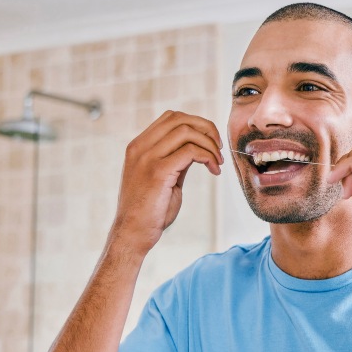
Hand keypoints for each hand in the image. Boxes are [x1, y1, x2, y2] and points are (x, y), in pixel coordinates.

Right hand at [111, 111, 222, 255]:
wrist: (133, 233)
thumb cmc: (149, 210)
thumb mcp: (163, 177)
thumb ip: (176, 160)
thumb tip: (198, 148)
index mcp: (139, 146)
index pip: (171, 117)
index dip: (196, 124)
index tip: (210, 142)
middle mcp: (140, 147)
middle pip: (179, 118)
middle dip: (206, 129)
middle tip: (219, 149)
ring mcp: (147, 158)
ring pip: (186, 131)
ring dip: (209, 144)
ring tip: (218, 162)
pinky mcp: (158, 172)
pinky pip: (190, 151)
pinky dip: (208, 156)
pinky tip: (214, 170)